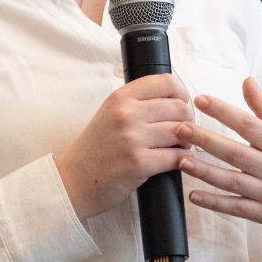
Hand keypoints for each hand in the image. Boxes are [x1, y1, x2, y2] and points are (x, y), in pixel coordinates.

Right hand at [55, 72, 195, 220]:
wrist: (74, 179)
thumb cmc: (96, 148)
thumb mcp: (110, 114)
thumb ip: (138, 102)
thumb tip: (176, 97)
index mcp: (121, 98)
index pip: (167, 82)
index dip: (182, 94)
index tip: (181, 105)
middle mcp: (126, 114)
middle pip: (179, 107)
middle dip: (187, 121)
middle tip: (181, 132)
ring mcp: (132, 139)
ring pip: (182, 132)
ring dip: (186, 142)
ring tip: (177, 147)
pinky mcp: (139, 163)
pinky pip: (177, 157)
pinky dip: (181, 160)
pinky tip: (175, 161)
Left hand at [178, 77, 261, 244]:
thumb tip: (247, 81)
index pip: (248, 124)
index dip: (223, 111)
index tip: (200, 99)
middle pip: (235, 152)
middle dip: (205, 140)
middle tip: (180, 128)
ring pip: (232, 181)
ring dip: (204, 171)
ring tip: (180, 160)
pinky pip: (236, 207)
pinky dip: (215, 203)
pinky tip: (194, 196)